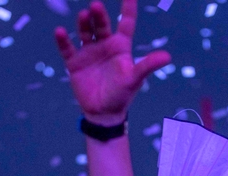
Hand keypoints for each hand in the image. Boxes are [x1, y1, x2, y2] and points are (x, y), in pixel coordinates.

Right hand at [54, 0, 170, 124]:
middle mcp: (105, 45)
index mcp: (121, 47)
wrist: (103, 113)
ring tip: (84, 15)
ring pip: (85, 33)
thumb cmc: (121, 95)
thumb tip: (167, 57)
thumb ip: (148, 66)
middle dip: (99, 15)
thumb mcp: (134, 79)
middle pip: (102, 25)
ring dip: (83, 24)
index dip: (128, 7)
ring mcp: (89, 53)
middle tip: (96, 6)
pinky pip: (67, 49)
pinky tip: (60, 32)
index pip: (126, 22)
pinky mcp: (75, 63)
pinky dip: (63, 41)